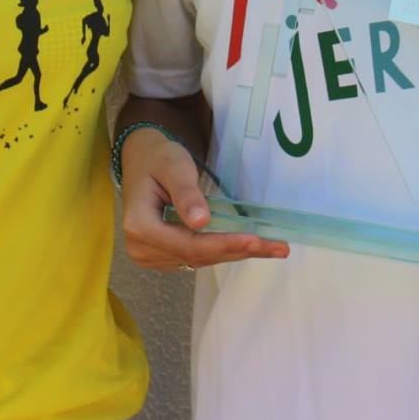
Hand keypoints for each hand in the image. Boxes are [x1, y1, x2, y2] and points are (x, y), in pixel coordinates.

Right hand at [118, 130, 287, 270]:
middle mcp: (141, 248)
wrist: (142, 160)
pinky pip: (195, 257)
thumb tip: (201, 221)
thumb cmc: (158, 158)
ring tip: (271, 247)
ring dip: (235, 253)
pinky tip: (246, 245)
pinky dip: (222, 250)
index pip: (188, 245)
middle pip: (196, 257)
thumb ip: (186, 194)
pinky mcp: (162, 255)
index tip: (255, 240)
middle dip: (238, 251)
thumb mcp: (174, 166)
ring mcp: (151, 255)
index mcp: (140, 226)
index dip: (223, 244)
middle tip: (278, 248)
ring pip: (198, 260)